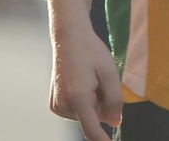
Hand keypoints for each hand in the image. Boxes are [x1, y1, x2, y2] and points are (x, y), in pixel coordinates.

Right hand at [50, 26, 123, 140]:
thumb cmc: (92, 52)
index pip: (91, 129)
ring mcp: (56, 105)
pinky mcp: (54, 104)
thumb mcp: (110, 72)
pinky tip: (82, 83)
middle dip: (102, 106)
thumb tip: (114, 124)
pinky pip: (77, 111)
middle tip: (100, 81)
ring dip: (94, 103)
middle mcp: (63, 105)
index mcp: (78, 97)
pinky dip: (84, 102)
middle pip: (92, 119)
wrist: (69, 39)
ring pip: (85, 115)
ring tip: (90, 80)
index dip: (102, 140)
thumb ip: (114, 100)